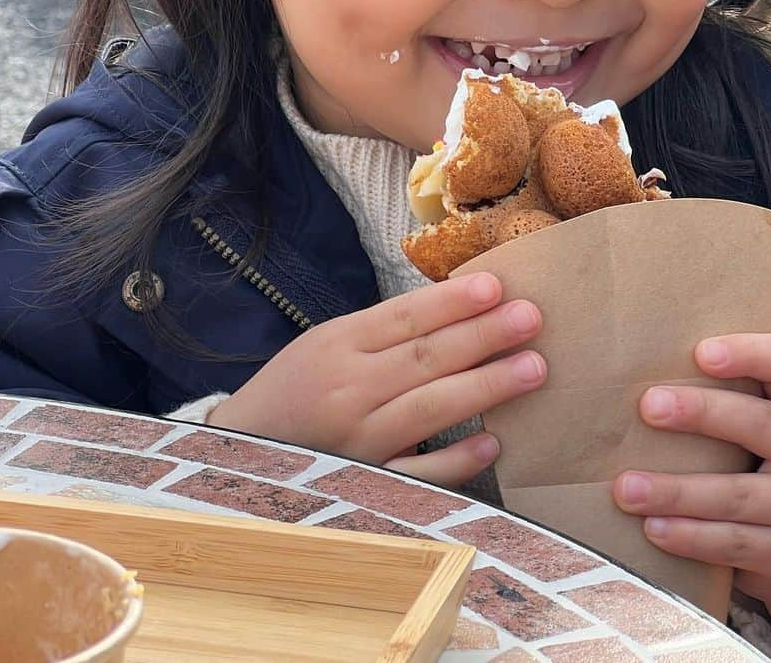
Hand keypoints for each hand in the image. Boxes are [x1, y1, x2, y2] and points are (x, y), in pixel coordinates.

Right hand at [210, 272, 544, 488]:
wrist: (237, 452)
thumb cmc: (298, 387)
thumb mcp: (328, 342)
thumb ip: (384, 329)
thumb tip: (459, 305)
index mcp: (337, 344)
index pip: (405, 316)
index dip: (452, 301)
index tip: (497, 285)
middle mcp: (347, 389)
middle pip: (425, 358)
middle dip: (484, 336)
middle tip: (532, 317)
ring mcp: (357, 441)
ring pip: (429, 409)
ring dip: (485, 387)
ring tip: (533, 368)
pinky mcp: (365, 484)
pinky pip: (419, 474)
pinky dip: (456, 459)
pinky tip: (493, 441)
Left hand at [613, 334, 770, 657]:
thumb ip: (730, 397)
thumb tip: (642, 372)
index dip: (749, 353)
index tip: (701, 352)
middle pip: (761, 423)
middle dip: (701, 412)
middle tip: (648, 406)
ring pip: (738, 494)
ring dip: (676, 491)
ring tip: (627, 487)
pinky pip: (734, 543)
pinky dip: (689, 536)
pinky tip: (653, 528)